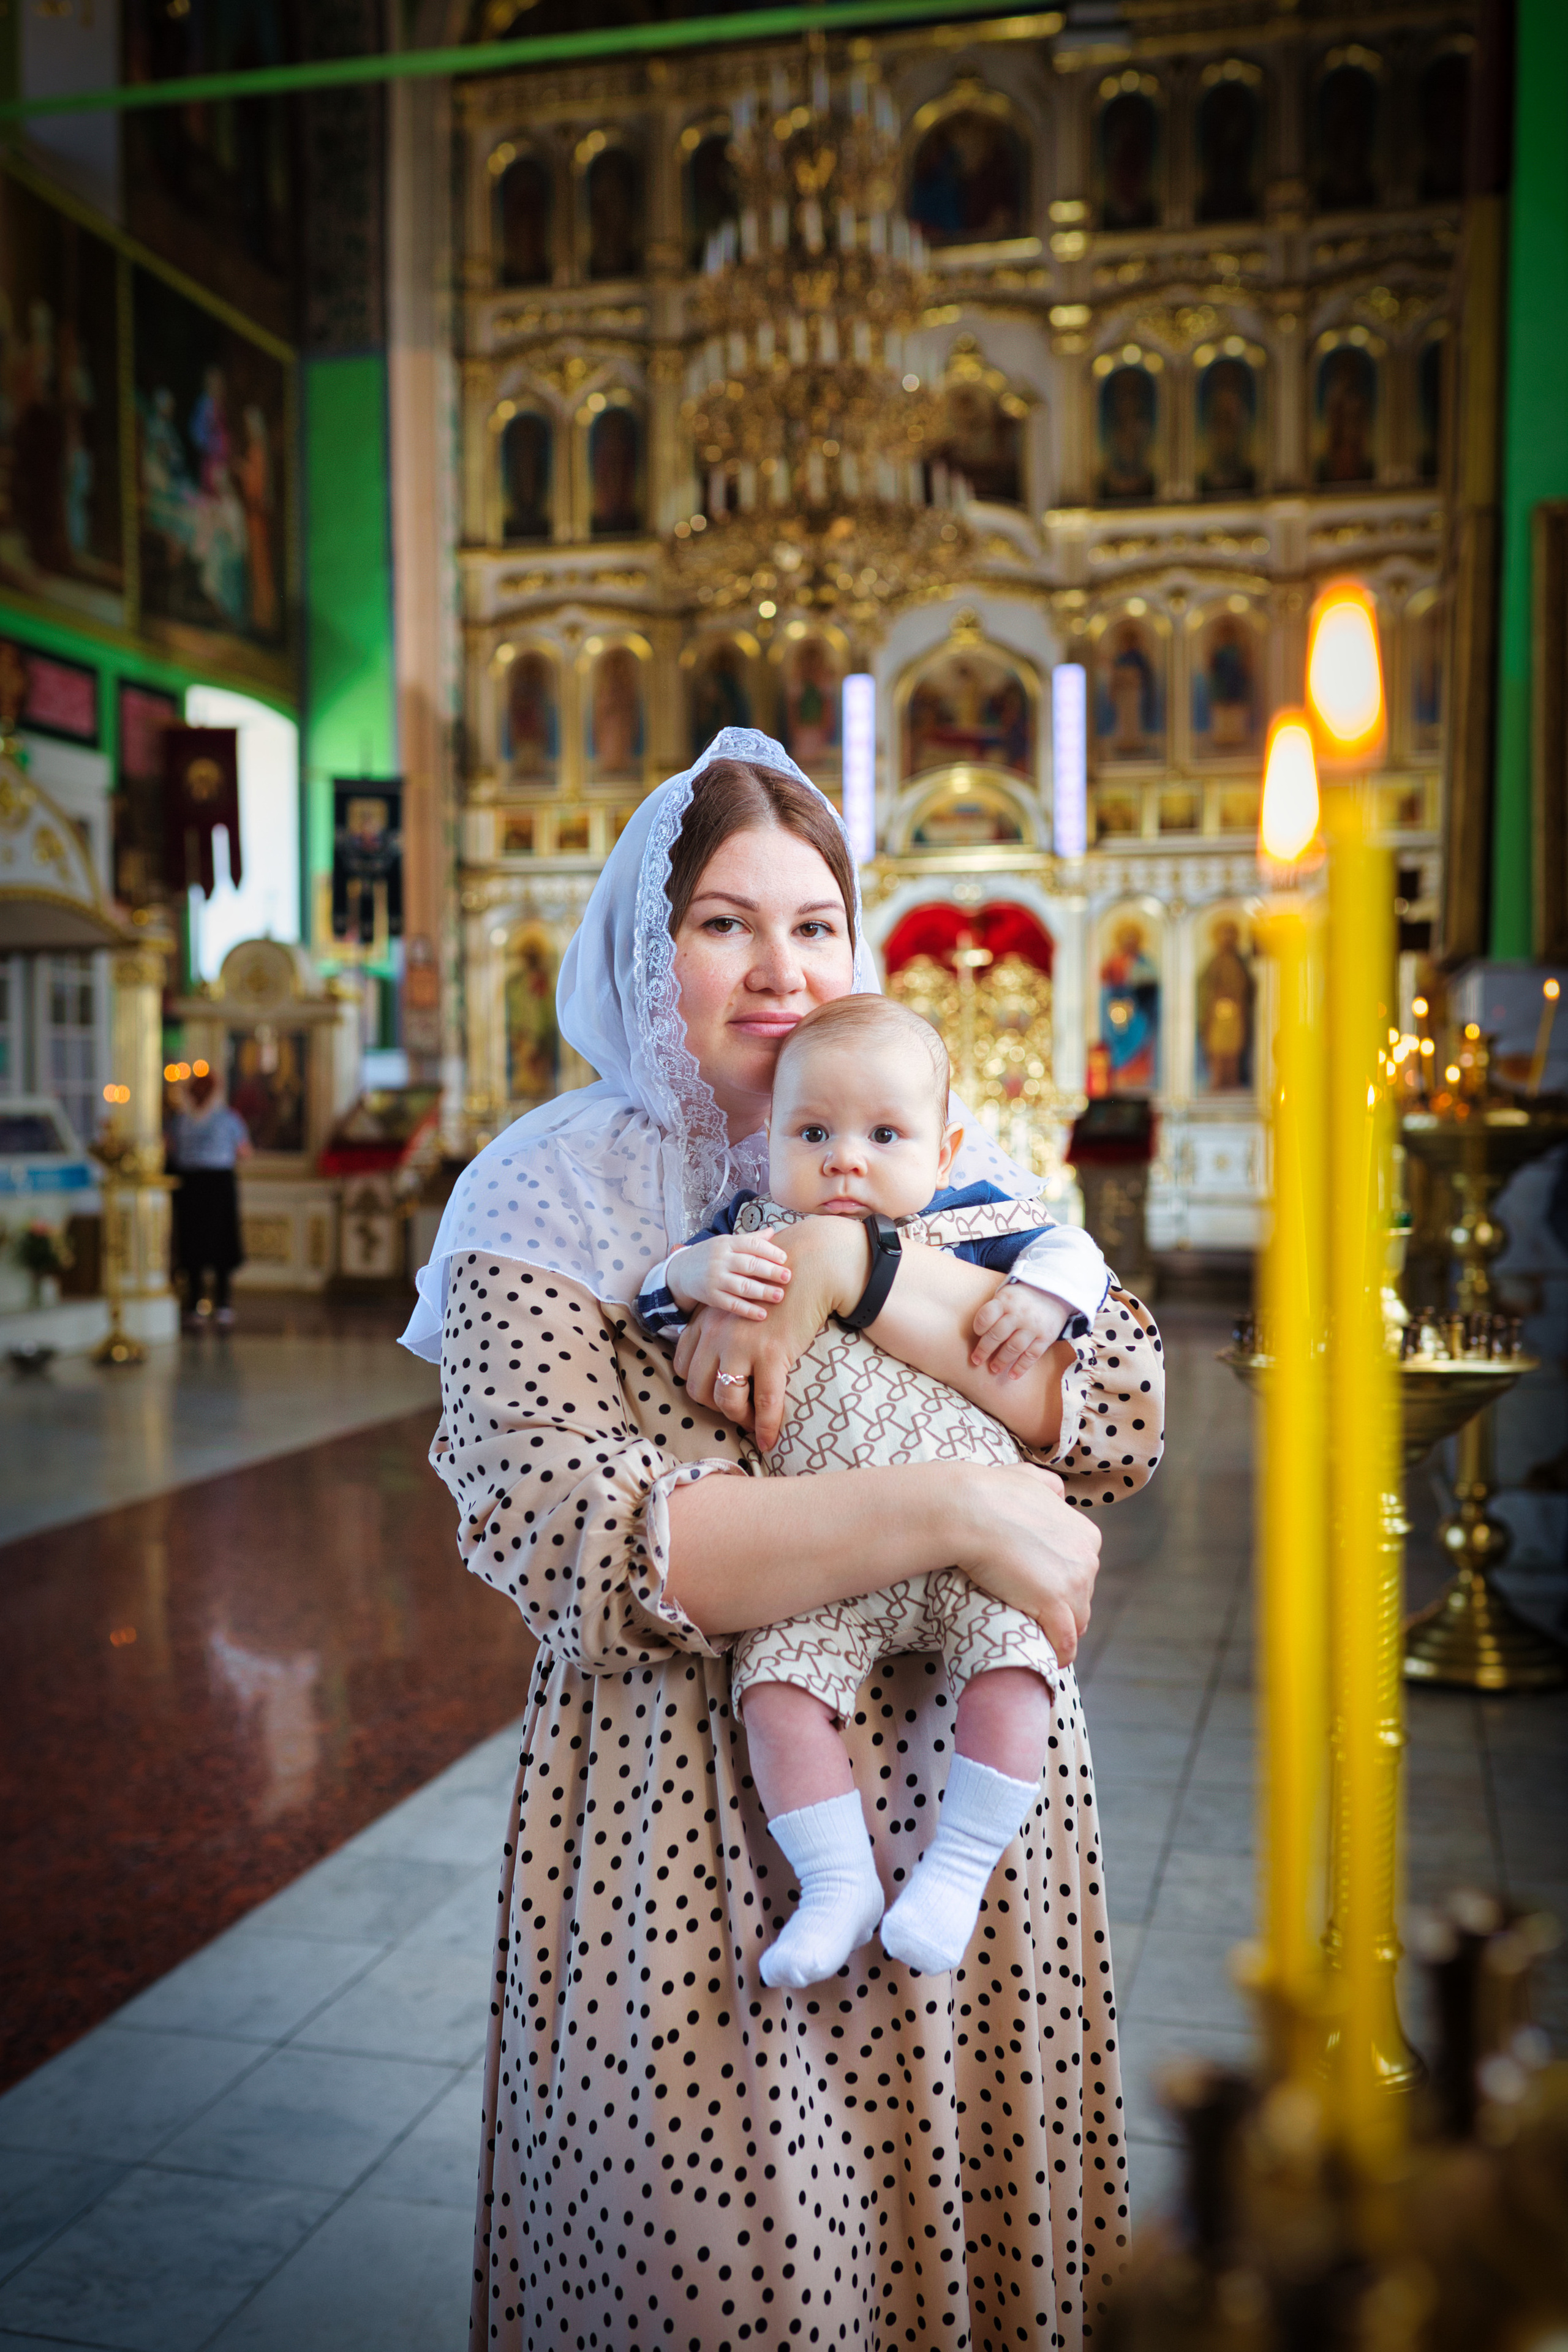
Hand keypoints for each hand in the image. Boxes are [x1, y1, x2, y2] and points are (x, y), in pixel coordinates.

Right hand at [667, 1230, 790, 1321]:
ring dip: (763, 1292)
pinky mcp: (711, 1297)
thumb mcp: (727, 1243)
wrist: (680, 1271)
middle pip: (749, 1265)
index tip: (784, 1258)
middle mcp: (720, 1260)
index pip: (751, 1244)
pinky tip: (762, 1314)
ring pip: (742, 1286)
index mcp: (727, 1243)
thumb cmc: (711, 1255)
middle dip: (770, 1271)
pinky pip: (732, 1305)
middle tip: (787, 1277)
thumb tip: (773, 1231)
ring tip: (779, 1296)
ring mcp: (715, 1279)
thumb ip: (750, 1239)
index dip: (769, 1251)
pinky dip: (747, 1310)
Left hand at [675, 1214, 865, 1449]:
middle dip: (715, 1406)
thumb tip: (720, 1358)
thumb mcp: (733, 1301)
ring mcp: (741, 1345)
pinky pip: (764, 1402)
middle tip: (736, 1410)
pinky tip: (769, 1439)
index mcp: (704, 1321)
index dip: (698, 1387)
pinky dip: (766, 1426)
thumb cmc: (774, 1287)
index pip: (682, 1366)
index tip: (716, 1394)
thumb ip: (718, 1325)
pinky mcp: (771, 1355)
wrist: (807, 1270)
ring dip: (739, 1418)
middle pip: (698, 1388)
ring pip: (726, 1400)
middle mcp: (715, 1334)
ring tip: (753, 1422)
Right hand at [950, 1461, 1100, 1664]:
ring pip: (1077, 1621)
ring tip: (1040, 1636)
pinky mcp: (1054, 1606)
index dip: (1064, 1583)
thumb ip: (1048, 1486)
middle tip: (1036, 1613)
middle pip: (1083, 1597)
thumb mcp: (1028, 1478)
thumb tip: (1057, 1492)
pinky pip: (1065, 1642)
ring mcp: (1074, 1584)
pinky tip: (1051, 1659)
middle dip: (1064, 1607)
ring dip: (1061, 1631)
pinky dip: (1060, 1653)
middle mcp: (1088, 1559)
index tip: (1044, 1590)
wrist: (969, 1511)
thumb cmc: (991, 1493)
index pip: (1083, 1571)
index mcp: (1086, 1534)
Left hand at [970, 1282, 1069, 1379]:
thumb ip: (994, 1309)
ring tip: (994, 1369)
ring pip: (1013, 1347)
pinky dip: (1021, 1367)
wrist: (1056, 1292)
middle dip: (984, 1350)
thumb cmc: (1023, 1297)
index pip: (986, 1315)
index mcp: (1006, 1300)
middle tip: (976, 1360)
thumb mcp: (1007, 1294)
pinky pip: (1032, 1355)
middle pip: (997, 1335)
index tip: (977, 1334)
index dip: (979, 1326)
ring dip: (1001, 1360)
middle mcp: (1019, 1313)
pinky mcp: (1046, 1337)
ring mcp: (1034, 1326)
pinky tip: (1013, 1376)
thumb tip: (978, 1333)